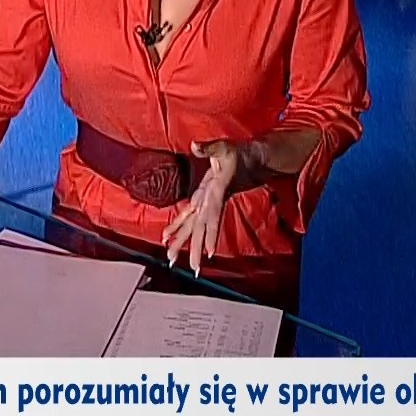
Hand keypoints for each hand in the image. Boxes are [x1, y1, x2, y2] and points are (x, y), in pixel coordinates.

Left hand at [161, 141, 239, 276]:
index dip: (212, 235)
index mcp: (215, 194)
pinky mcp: (202, 201)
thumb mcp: (222, 148)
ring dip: (184, 244)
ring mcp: (206, 204)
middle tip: (192, 269)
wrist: (247, 162)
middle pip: (202, 230)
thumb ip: (208, 149)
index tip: (211, 252)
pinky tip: (168, 237)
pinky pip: (189, 219)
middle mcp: (210, 204)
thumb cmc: (235, 155)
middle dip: (196, 249)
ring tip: (172, 260)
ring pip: (194, 228)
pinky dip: (178, 228)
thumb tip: (194, 146)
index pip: (213, 218)